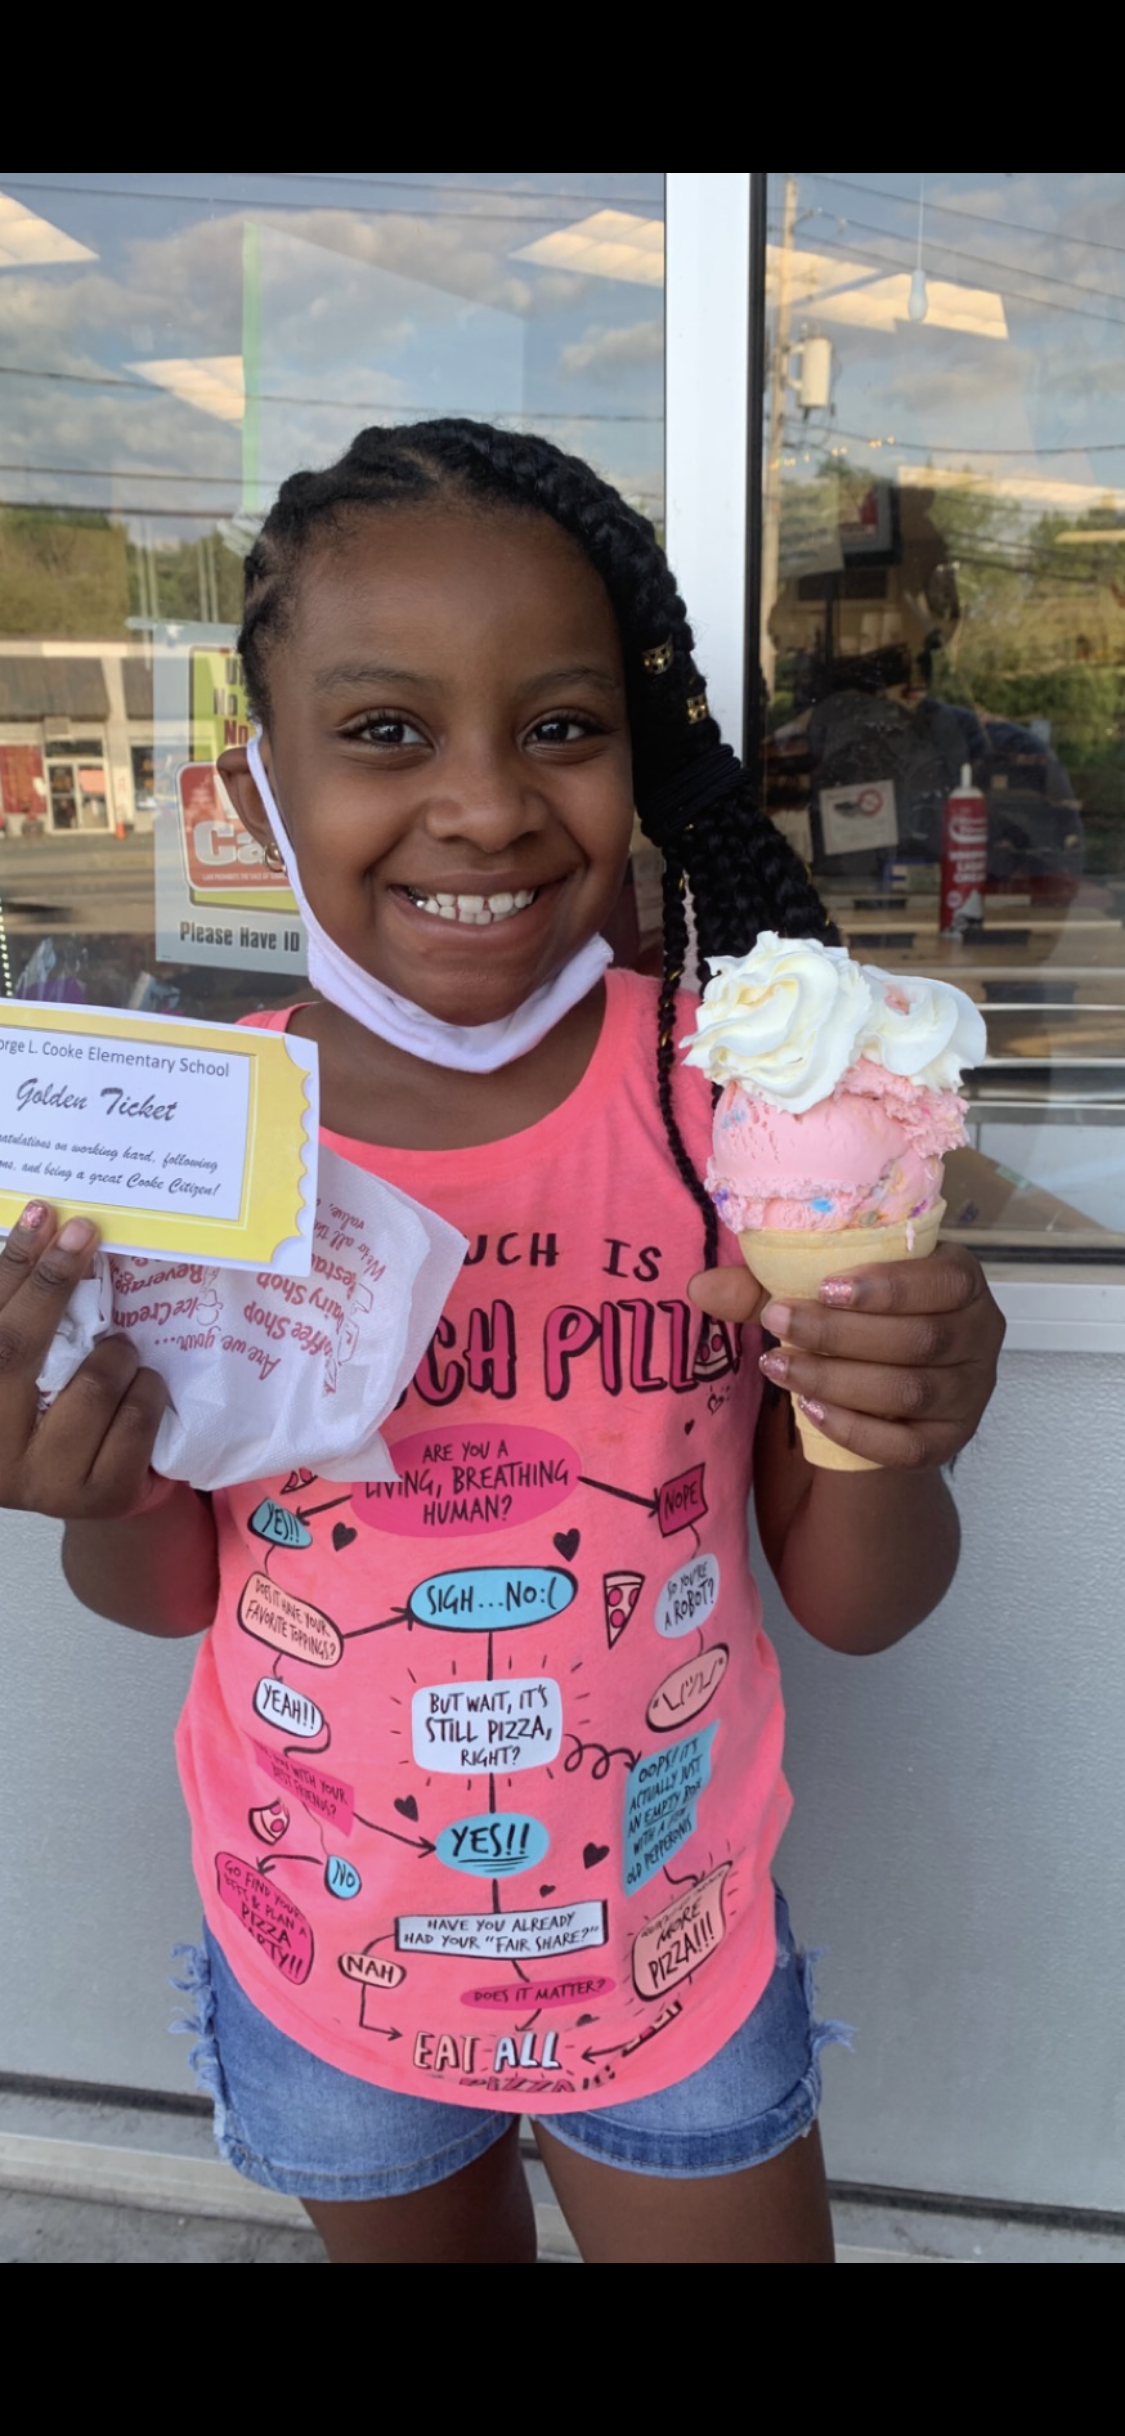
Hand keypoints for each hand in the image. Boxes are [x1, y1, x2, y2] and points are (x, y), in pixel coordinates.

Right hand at [0, 1202, 169, 1519]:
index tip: (41, 1215)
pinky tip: (138, 1388)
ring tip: (119, 1353)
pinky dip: (147, 1390)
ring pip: (93, 1383)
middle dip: (52, 1282)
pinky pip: (138, 1417)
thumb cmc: (48, 1417)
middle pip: (15, 1349)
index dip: (14, 1268)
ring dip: (118, 1353)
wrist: (82, 1487)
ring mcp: (46, 1483)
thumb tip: (45, 1228)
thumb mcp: (26, 1375)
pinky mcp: (103, 1494)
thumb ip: (26, 1319)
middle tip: (81, 1232)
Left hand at [691, 1244, 1004, 1469]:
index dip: (888, 1286)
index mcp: (961, 1280)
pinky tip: (810, 1413)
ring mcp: (970, 1393)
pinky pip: (906, 1445)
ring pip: (909, 1392)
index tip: (821, 1287)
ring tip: (778, 1367)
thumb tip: (700, 1286)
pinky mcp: (949, 1442)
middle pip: (919, 1340)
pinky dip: (855, 1430)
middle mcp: (980, 1335)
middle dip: (840, 1334)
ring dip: (837, 1379)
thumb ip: (766, 1285)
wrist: (886, 1387)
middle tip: (777, 1323)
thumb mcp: (822, 1293)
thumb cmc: (859, 1318)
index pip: (944, 1279)